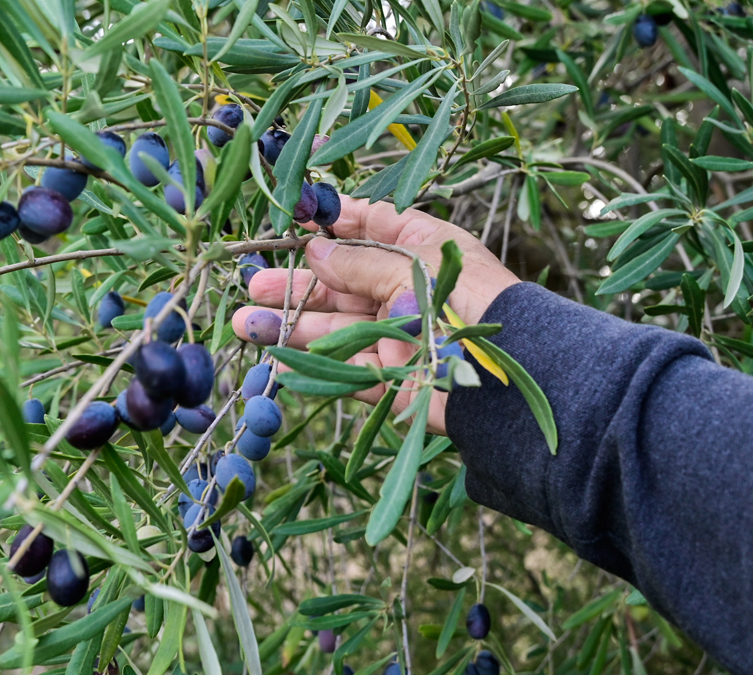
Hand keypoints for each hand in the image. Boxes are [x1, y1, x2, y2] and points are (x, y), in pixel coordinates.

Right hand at [232, 196, 520, 434]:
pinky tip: (276, 361)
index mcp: (422, 250)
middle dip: (298, 283)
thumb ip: (358, 262)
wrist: (505, 375)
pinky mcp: (397, 377)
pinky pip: (346, 368)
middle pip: (343, 282)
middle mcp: (407, 289)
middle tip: (254, 285)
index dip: (332, 223)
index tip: (292, 221)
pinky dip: (312, 365)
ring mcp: (400, 334)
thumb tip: (315, 251)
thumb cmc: (465, 302)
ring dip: (292, 324)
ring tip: (246, 324)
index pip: (372, 227)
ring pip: (336, 327)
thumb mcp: (409, 267)